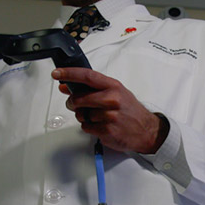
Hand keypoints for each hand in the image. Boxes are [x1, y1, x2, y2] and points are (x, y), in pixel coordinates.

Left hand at [53, 68, 167, 153]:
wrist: (146, 130)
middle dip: (72, 102)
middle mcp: (112, 99)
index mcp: (113, 86)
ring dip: (83, 116)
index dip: (69, 74)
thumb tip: (67, 86)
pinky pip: (86, 127)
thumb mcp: (115, 92)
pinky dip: (89, 127)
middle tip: (75, 104)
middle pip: (79, 98)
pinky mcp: (107, 131)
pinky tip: (101, 125)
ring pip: (81, 114)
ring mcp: (110, 116)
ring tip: (96, 117)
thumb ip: (92, 89)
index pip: (87, 76)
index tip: (57, 73)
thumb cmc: (129, 110)